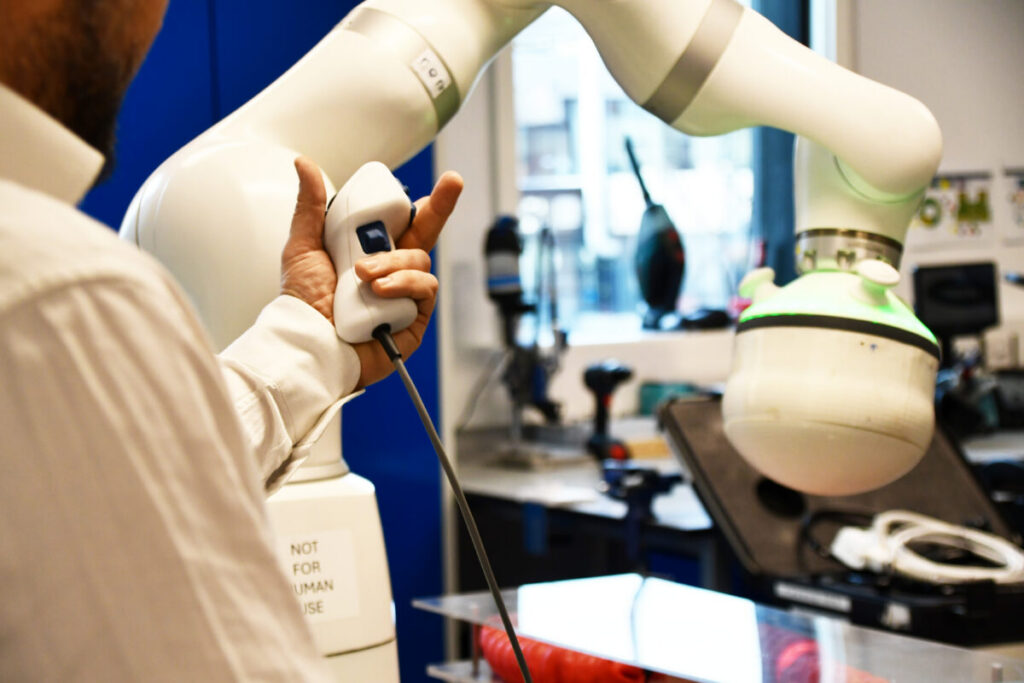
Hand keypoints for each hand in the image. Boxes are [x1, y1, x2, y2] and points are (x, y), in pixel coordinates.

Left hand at [281, 156, 463, 388]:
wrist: (308, 342)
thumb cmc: (304, 302)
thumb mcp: (303, 246)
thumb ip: (311, 206)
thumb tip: (304, 163)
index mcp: (371, 249)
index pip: (402, 221)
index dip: (419, 202)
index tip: (431, 182)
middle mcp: (392, 269)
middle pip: (426, 231)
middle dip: (442, 205)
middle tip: (453, 181)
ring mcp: (405, 293)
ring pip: (419, 260)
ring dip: (394, 262)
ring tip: (364, 276)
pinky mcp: (415, 318)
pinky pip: (424, 289)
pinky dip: (405, 284)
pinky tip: (382, 290)